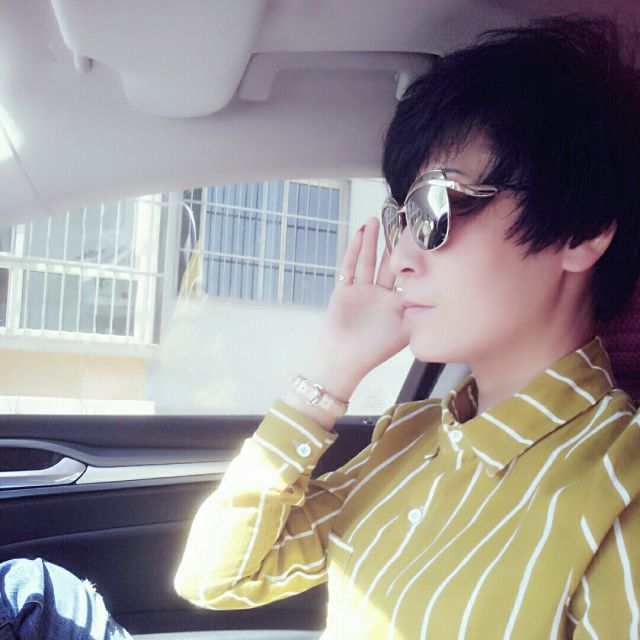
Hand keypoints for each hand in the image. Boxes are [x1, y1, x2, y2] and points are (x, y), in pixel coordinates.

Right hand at [303, 217, 409, 399]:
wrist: (344, 361)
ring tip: (376, 219)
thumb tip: (442, 291)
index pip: (407, 275)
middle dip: (392, 243)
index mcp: (396, 304)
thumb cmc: (374, 350)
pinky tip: (360, 233)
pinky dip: (354, 250)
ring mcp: (361, 291)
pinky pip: (350, 267)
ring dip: (372, 240)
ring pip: (368, 260)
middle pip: (387, 263)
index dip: (413, 258)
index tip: (420, 238)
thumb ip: (421, 311)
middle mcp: (380, 295)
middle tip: (398, 220)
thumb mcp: (406, 330)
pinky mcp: (344, 290)